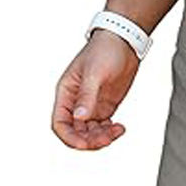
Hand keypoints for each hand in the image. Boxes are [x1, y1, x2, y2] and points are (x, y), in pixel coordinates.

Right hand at [51, 30, 139, 149]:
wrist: (125, 41)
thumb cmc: (104, 49)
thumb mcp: (94, 73)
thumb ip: (87, 96)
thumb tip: (80, 117)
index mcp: (66, 93)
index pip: (60, 124)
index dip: (70, 138)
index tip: (85, 144)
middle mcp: (76, 102)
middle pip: (76, 132)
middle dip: (89, 140)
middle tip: (107, 139)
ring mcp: (91, 104)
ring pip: (90, 132)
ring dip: (101, 137)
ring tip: (117, 131)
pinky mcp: (105, 105)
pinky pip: (103, 127)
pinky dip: (110, 132)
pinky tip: (120, 128)